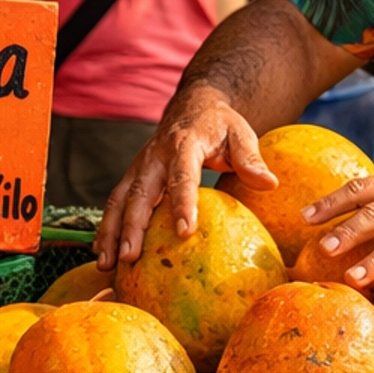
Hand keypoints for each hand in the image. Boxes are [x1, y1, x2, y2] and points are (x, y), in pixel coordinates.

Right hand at [97, 88, 277, 268]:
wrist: (193, 106)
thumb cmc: (220, 125)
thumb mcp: (241, 133)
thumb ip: (251, 158)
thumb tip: (269, 183)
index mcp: (184, 143)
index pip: (182, 175)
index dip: (182, 203)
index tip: (185, 232)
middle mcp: (155, 156)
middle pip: (140, 192)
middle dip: (132, 226)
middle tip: (131, 257)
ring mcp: (139, 167)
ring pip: (119, 200)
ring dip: (111, 233)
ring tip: (107, 265)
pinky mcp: (131, 177)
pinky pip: (115, 204)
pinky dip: (106, 229)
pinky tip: (104, 256)